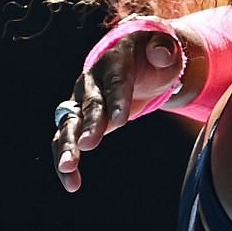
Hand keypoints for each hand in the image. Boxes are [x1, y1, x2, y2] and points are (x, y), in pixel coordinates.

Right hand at [51, 25, 183, 191]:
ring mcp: (81, 102)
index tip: (121, 122)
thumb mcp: (163, 46)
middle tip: (87, 145)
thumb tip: (163, 53)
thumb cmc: (152, 54)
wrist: (132, 58)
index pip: (115, 81)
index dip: (117, 100)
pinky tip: (71, 184)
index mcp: (113, 61)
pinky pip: (67, 140)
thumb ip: (164, 49)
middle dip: (90, 125)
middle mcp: (91, 82)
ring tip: (68, 169)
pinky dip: (67, 161)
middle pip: (89, 104)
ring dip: (67, 146)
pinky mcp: (79, 121)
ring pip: (69, 124)